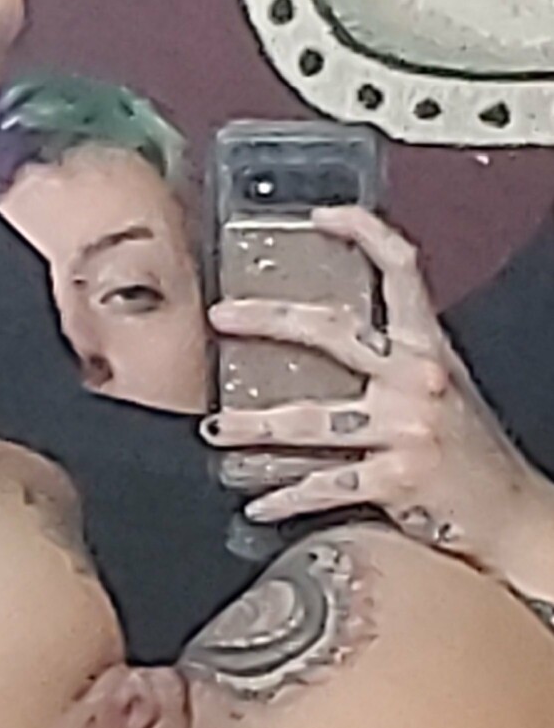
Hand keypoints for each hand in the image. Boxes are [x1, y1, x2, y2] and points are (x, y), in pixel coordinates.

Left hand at [204, 204, 539, 568]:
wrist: (511, 510)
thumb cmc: (470, 450)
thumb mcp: (442, 386)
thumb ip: (395, 360)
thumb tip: (325, 342)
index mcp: (427, 347)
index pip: (400, 269)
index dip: (363, 232)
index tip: (319, 218)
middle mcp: (418, 379)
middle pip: (332, 332)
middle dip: (267, 321)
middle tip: (221, 317)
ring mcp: (407, 428)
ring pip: (311, 420)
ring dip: (254, 427)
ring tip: (217, 429)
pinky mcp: (397, 478)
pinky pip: (325, 485)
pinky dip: (285, 498)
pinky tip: (258, 504)